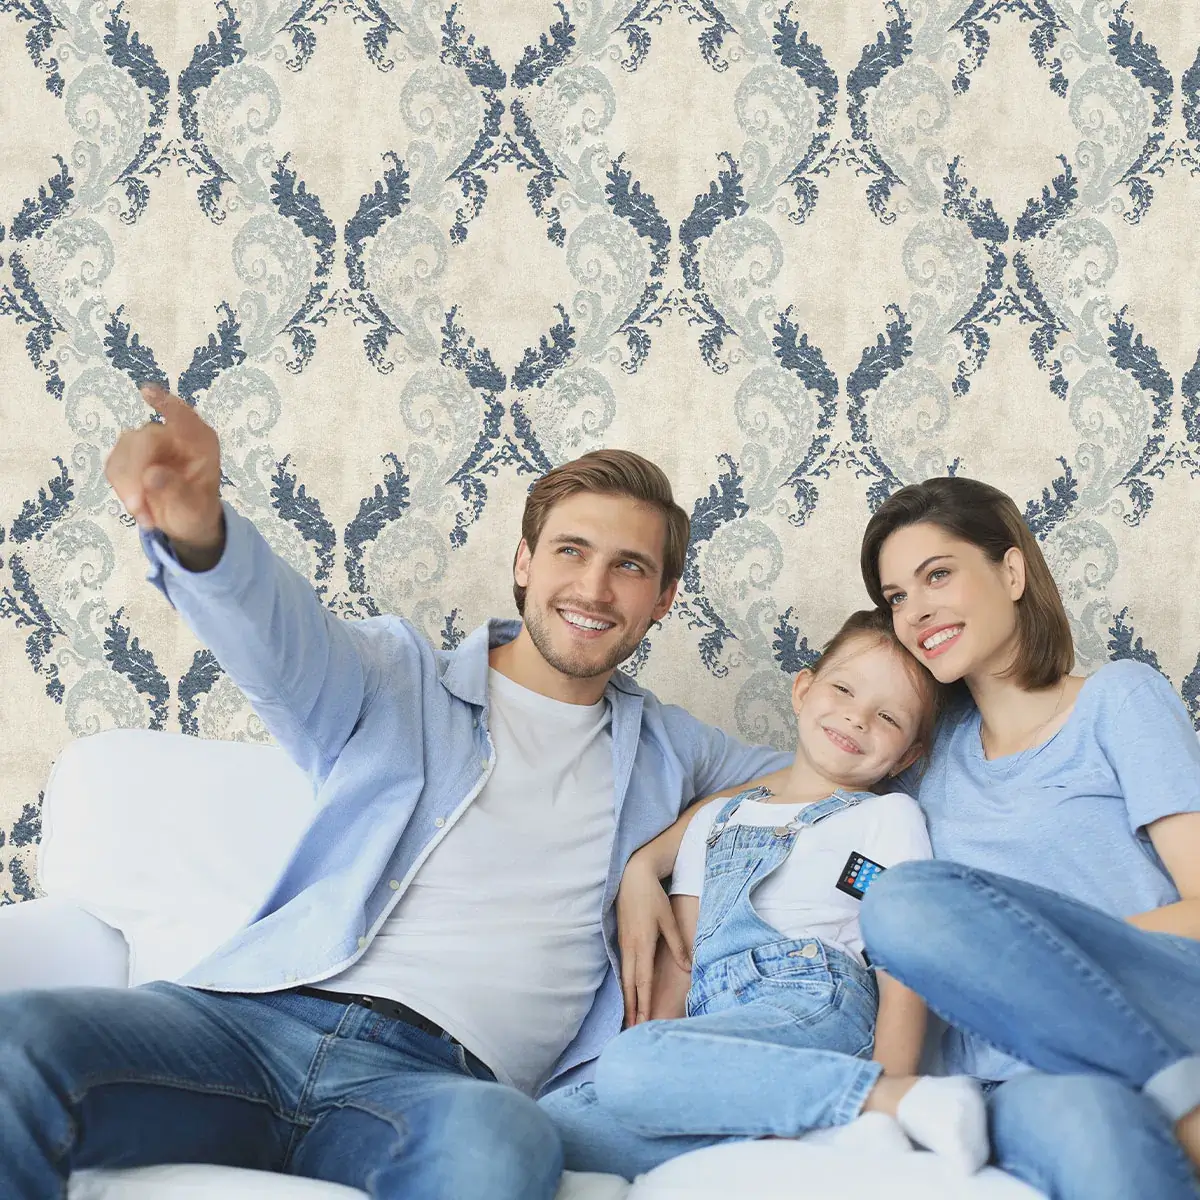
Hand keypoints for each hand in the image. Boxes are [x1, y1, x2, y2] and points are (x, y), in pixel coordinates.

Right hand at [106, 386, 224, 569]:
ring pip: (124, 451)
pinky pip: (114, 464)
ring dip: (126, 485)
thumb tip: (150, 475)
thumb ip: (178, 492)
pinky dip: (120, 488)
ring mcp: (150, 442)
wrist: (186, 521)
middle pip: (144, 440)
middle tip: (136, 507)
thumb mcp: (194, 509)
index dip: (164, 402)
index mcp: (200, 441)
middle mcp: (174, 435)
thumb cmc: (197, 510)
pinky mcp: (130, 454)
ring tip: (143, 516)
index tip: (146, 391)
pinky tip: (138, 509)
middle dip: (134, 474)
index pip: (182, 415)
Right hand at [616, 850, 690, 1026]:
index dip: (644, 1004)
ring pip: (624, 978)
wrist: (632, 876)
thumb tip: (688, 967)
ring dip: (626, 999)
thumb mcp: (669, 920)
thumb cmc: (653, 897)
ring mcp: (623, 944)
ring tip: (627, 1018)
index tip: (643, 1023)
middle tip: (631, 1031)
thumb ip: (678, 945)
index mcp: (642, 945)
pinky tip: (625, 992)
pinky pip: (622, 967)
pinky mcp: (621, 939)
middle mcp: (630, 948)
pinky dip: (624, 984)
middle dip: (631, 1009)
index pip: (643, 982)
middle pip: (630, 985)